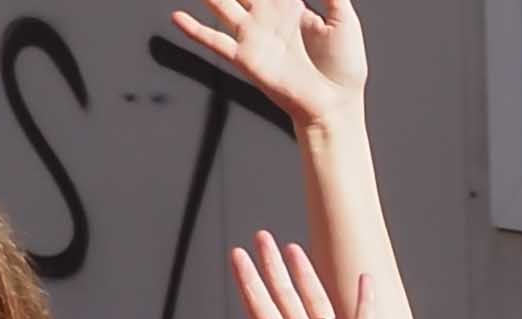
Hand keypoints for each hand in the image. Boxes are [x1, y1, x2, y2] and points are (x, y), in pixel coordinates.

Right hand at [167, 0, 368, 135]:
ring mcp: (254, 36)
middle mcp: (267, 16)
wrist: (335, 106)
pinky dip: (194, 31)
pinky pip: (214, 41)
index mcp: (289, 4)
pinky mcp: (247, 58)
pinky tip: (177, 17)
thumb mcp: (344, 20)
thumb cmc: (344, 68)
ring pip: (221, 3)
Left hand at [230, 233, 394, 318]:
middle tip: (261, 238)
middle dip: (272, 267)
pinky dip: (366, 299)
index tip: (238, 254)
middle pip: (285, 296)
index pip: (262, 308)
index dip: (249, 281)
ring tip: (293, 249)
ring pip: (317, 301)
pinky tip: (365, 279)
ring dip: (305, 274)